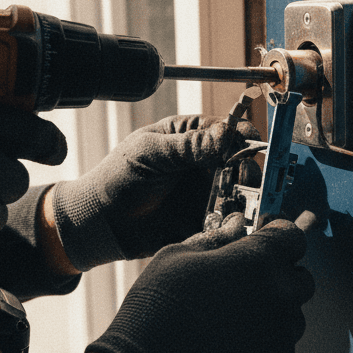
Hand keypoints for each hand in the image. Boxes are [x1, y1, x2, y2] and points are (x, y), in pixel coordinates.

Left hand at [51, 115, 259, 270]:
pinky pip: (229, 218)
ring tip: (236, 202)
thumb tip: (225, 134)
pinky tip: (229, 222)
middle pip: (240, 160)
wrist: (103, 223)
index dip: (241, 134)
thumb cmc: (118, 179)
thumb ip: (188, 145)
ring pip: (240, 190)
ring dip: (244, 196)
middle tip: (242, 178)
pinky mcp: (206, 219)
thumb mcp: (151, 154)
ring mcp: (206, 191)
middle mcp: (202, 162)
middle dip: (247, 168)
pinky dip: (234, 221)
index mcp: (188, 136)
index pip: (226, 128)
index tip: (250, 144)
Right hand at [84, 212, 314, 352]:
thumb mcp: (177, 256)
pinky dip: (265, 345)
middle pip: (300, 278)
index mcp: (258, 260)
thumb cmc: (157, 309)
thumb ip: (215, 238)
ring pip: (293, 316)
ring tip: (234, 319)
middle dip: (279, 276)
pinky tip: (232, 344)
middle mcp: (279, 295)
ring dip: (274, 313)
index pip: (291, 236)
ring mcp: (282, 334)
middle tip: (247, 282)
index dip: (276, 237)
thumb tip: (233, 228)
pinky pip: (282, 348)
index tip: (263, 241)